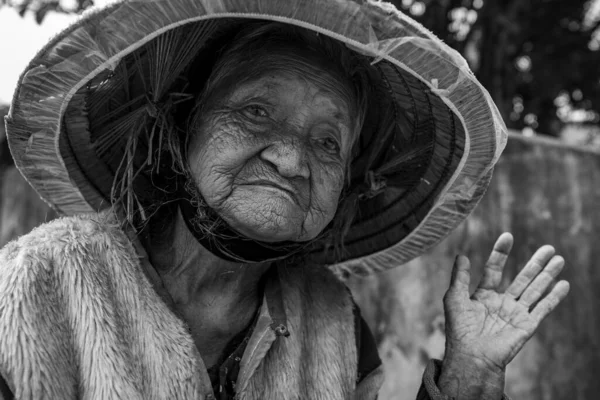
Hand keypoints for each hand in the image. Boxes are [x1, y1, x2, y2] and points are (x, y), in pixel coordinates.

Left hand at [442, 233, 569, 372]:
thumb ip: (459, 277)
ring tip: (559, 259)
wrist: (472, 356)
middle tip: (549, 248)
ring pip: (535, 290)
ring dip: (547, 275)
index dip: (500, 253)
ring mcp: (515, 314)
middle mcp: (502, 303)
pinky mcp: (526, 325)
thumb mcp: (454, 298)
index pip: (494, 269)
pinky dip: (554, 297)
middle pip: (522, 278)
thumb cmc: (460, 330)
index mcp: (483, 296)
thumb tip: (461, 255)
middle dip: (535, 263)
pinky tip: (563, 284)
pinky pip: (543, 308)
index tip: (508, 236)